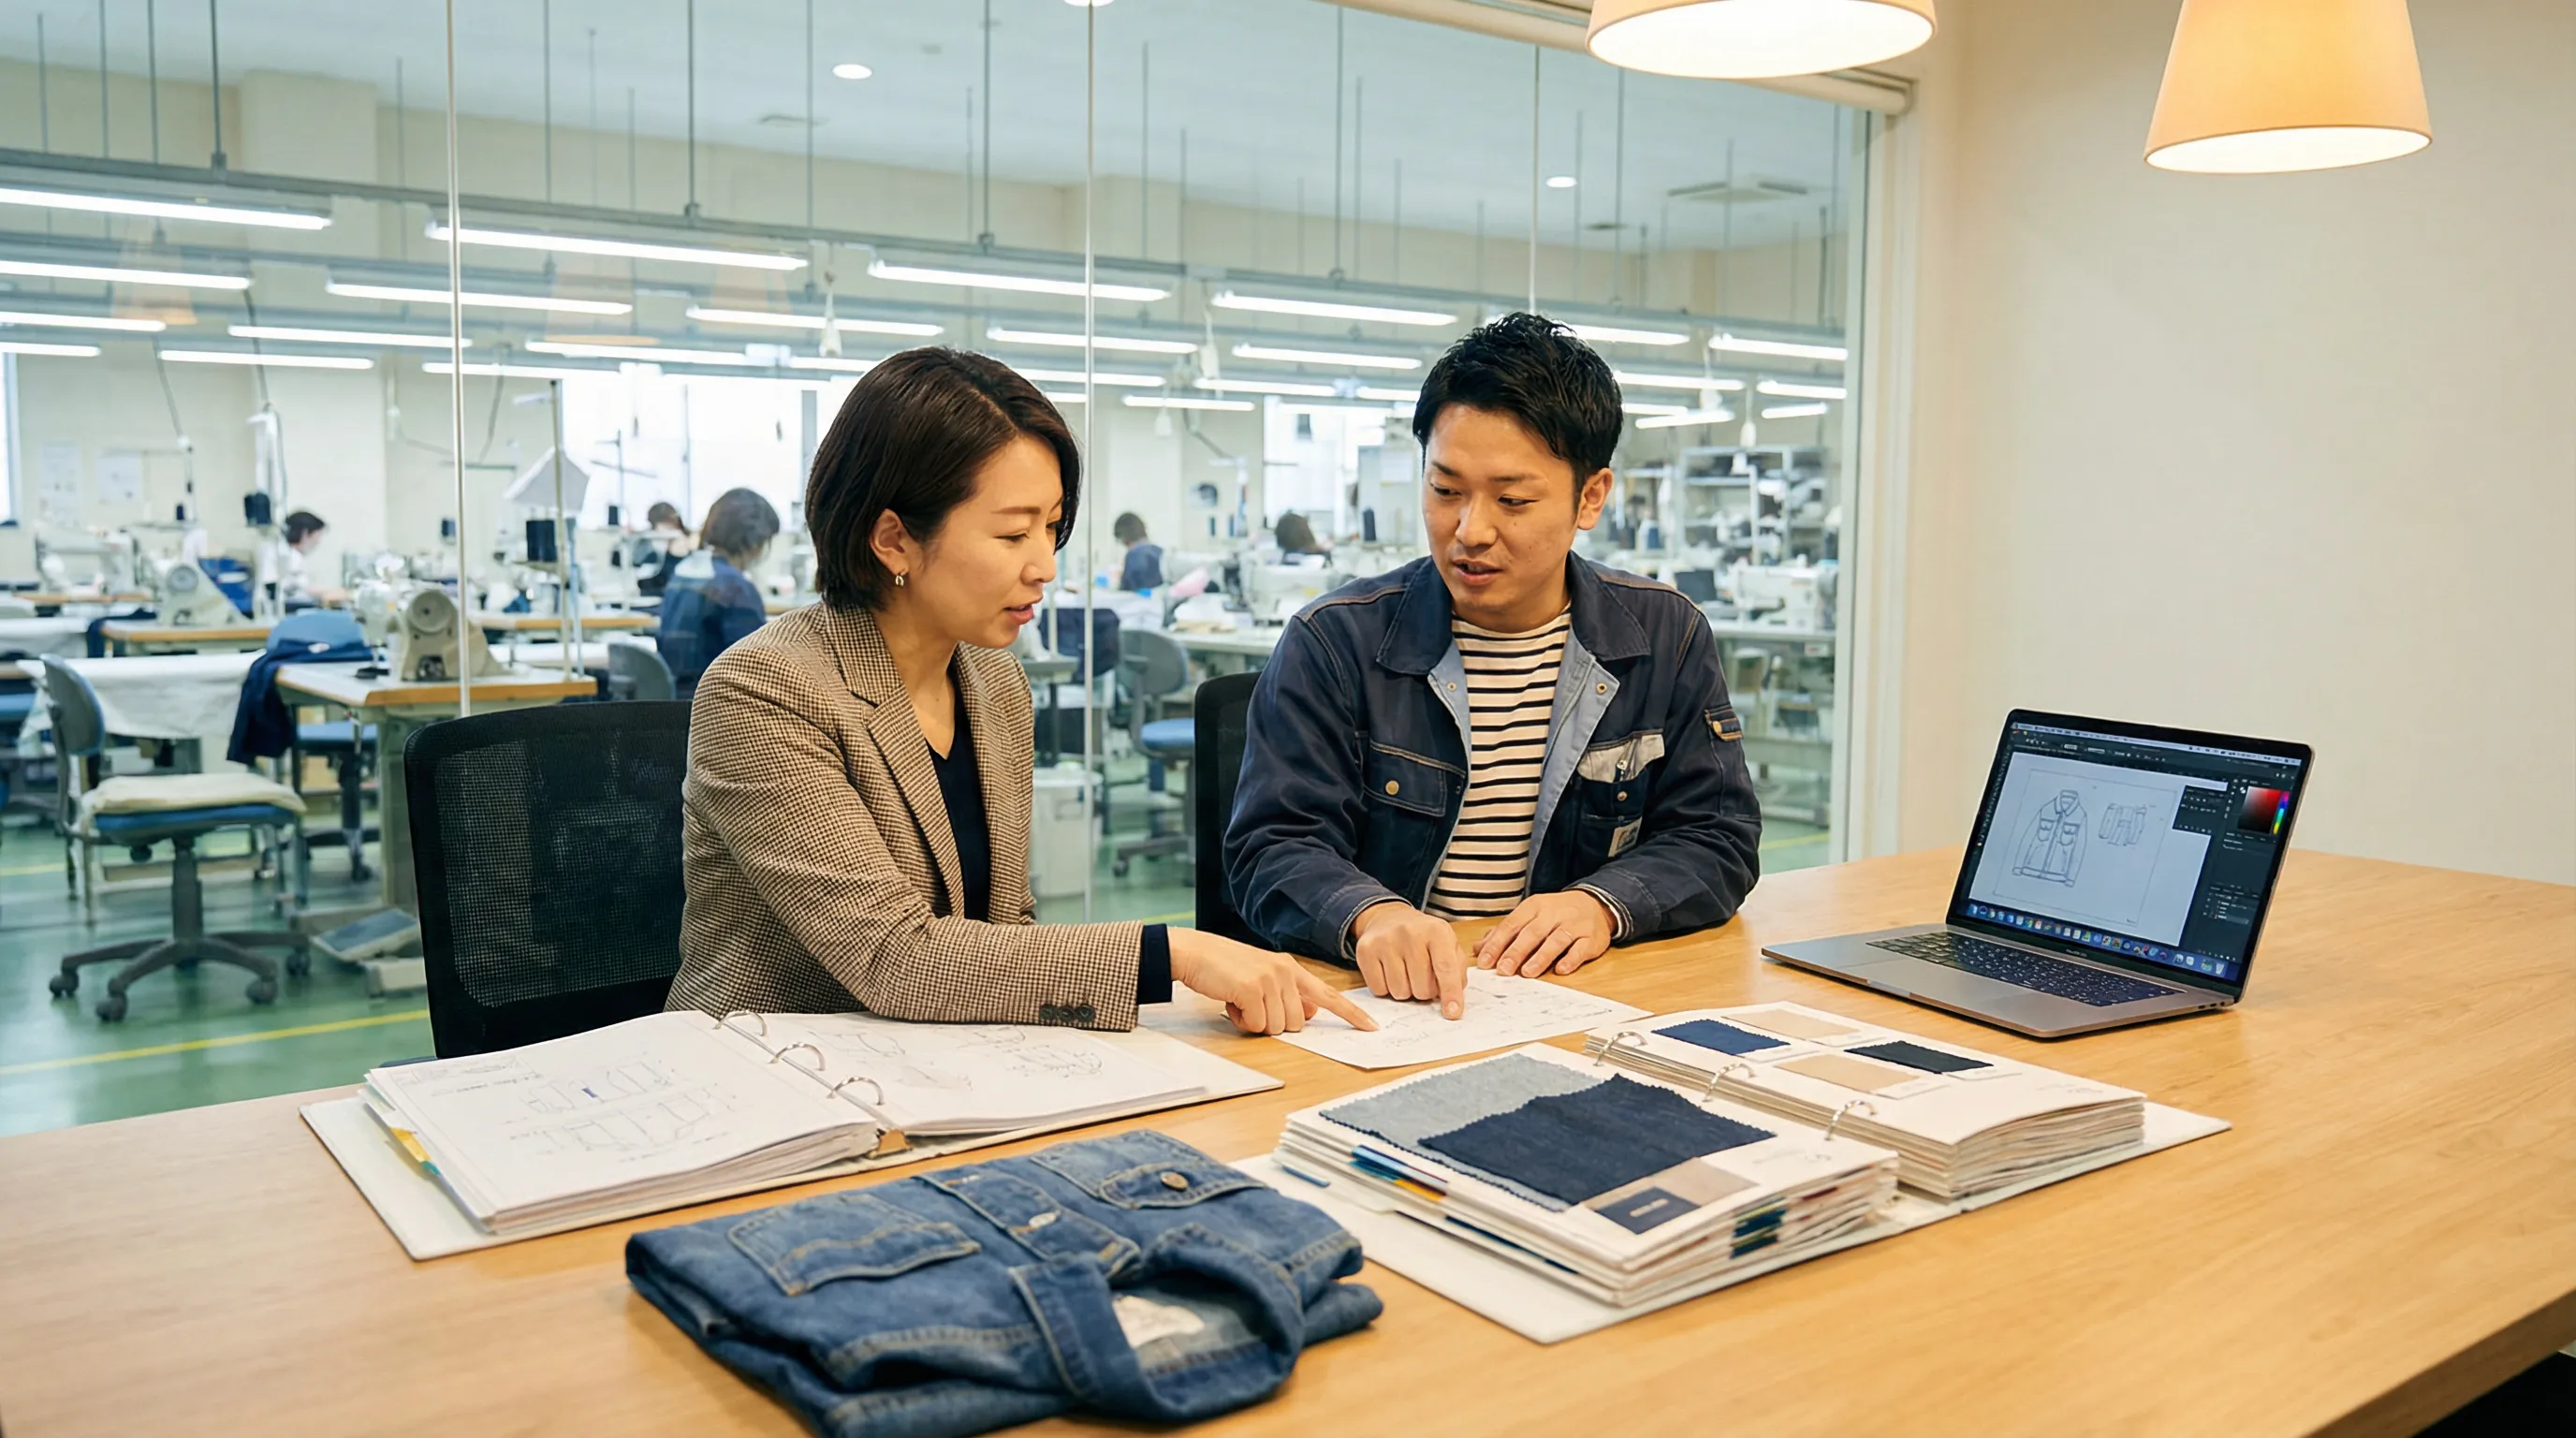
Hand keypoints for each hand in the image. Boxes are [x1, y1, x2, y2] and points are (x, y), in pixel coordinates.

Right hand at [1170, 930, 1376, 1036]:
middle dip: (1274, 1023)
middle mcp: (1286, 972)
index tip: (1371, 1026)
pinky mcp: (1252, 988)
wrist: (1195, 952)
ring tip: (1241, 1002)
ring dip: (1257, 1023)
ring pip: (1278, 1027)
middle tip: (1253, 1007)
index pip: (1330, 995)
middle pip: (1298, 1023)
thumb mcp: (1263, 977)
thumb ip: (1288, 994)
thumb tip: (1308, 1016)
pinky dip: (1243, 1021)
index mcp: (1292, 969)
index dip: (1351, 1013)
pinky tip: (1232, 1003)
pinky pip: (1258, 1025)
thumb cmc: (1226, 968)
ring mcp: (1270, 979)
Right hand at [1350, 902, 1469, 1019]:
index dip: (1451, 993)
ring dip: (1405, 990)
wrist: (1388, 918)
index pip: (1446, 968)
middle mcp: (1410, 933)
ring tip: (1405, 972)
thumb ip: (1456, 971)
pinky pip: (1379, 990)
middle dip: (1425, 991)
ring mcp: (1385, 941)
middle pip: (1422, 988)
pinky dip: (1386, 988)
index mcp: (1436, 930)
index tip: (1453, 1013)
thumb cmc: (1423, 937)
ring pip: (1400, 992)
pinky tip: (1389, 971)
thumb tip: (1452, 1001)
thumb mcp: (1447, 944)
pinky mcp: (1365, 951)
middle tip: (1422, 976)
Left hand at [1474, 891, 1615, 977]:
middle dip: (1515, 952)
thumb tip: (1478, 948)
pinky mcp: (1591, 938)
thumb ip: (1505, 932)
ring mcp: (1574, 925)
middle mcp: (1554, 914)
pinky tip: (1561, 970)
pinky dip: (1571, 959)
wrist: (1595, 904)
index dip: (1497, 943)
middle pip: (1532, 933)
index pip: (1512, 924)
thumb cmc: (1556, 914)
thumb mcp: (1530, 916)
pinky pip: (1581, 949)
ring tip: (1527, 973)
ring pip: (1556, 940)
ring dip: (1541, 957)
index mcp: (1534, 906)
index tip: (1484, 961)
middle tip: (1502, 970)